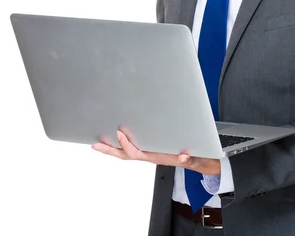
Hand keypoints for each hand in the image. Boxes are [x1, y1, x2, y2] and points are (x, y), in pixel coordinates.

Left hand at [91, 130, 221, 174]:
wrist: (199, 162)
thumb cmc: (194, 158)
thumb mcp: (194, 158)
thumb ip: (189, 158)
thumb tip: (184, 157)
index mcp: (156, 157)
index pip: (137, 153)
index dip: (126, 144)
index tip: (119, 133)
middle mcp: (150, 155)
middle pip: (125, 155)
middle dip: (110, 150)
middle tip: (95, 145)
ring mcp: (149, 153)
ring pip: (127, 152)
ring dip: (112, 147)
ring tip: (99, 141)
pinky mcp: (150, 149)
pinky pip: (132, 148)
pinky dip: (122, 144)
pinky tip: (115, 138)